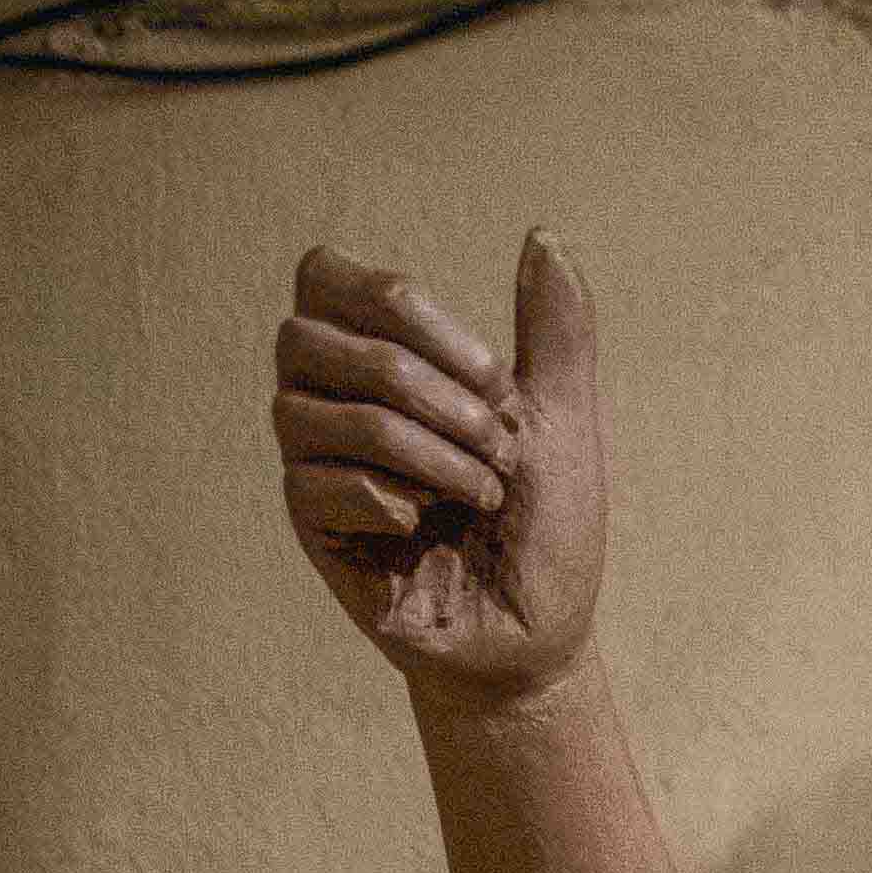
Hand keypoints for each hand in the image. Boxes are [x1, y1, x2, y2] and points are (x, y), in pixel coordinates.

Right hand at [272, 233, 604, 699]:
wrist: (538, 637)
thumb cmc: (545, 531)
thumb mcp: (563, 421)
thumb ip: (554, 332)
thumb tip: (545, 236)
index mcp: (376, 354)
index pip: (325, 275)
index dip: (398, 306)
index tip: (493, 375)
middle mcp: (328, 396)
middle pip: (308, 335)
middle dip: (417, 385)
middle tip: (495, 445)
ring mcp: (312, 461)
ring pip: (308, 409)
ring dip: (417, 449)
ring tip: (480, 494)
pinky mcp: (311, 526)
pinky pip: (312, 481)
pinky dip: (386, 498)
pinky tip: (425, 527)